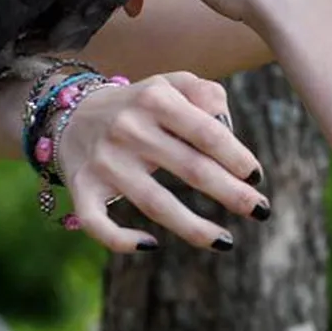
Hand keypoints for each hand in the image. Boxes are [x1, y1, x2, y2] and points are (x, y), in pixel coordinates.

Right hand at [55, 71, 268, 253]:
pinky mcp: (81, 187)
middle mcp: (129, 128)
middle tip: (261, 210)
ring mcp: (104, 161)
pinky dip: (122, 239)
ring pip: (155, 203)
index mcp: (155, 99)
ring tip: (226, 241)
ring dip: (194, 227)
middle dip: (231, 193)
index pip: (206, 132)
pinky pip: (99, 223)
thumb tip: (228, 127)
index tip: (257, 177)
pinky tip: (151, 245)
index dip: (237, 157)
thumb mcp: (171, 84)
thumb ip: (206, 94)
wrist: (70, 112)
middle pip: (190, 168)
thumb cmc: (139, 104)